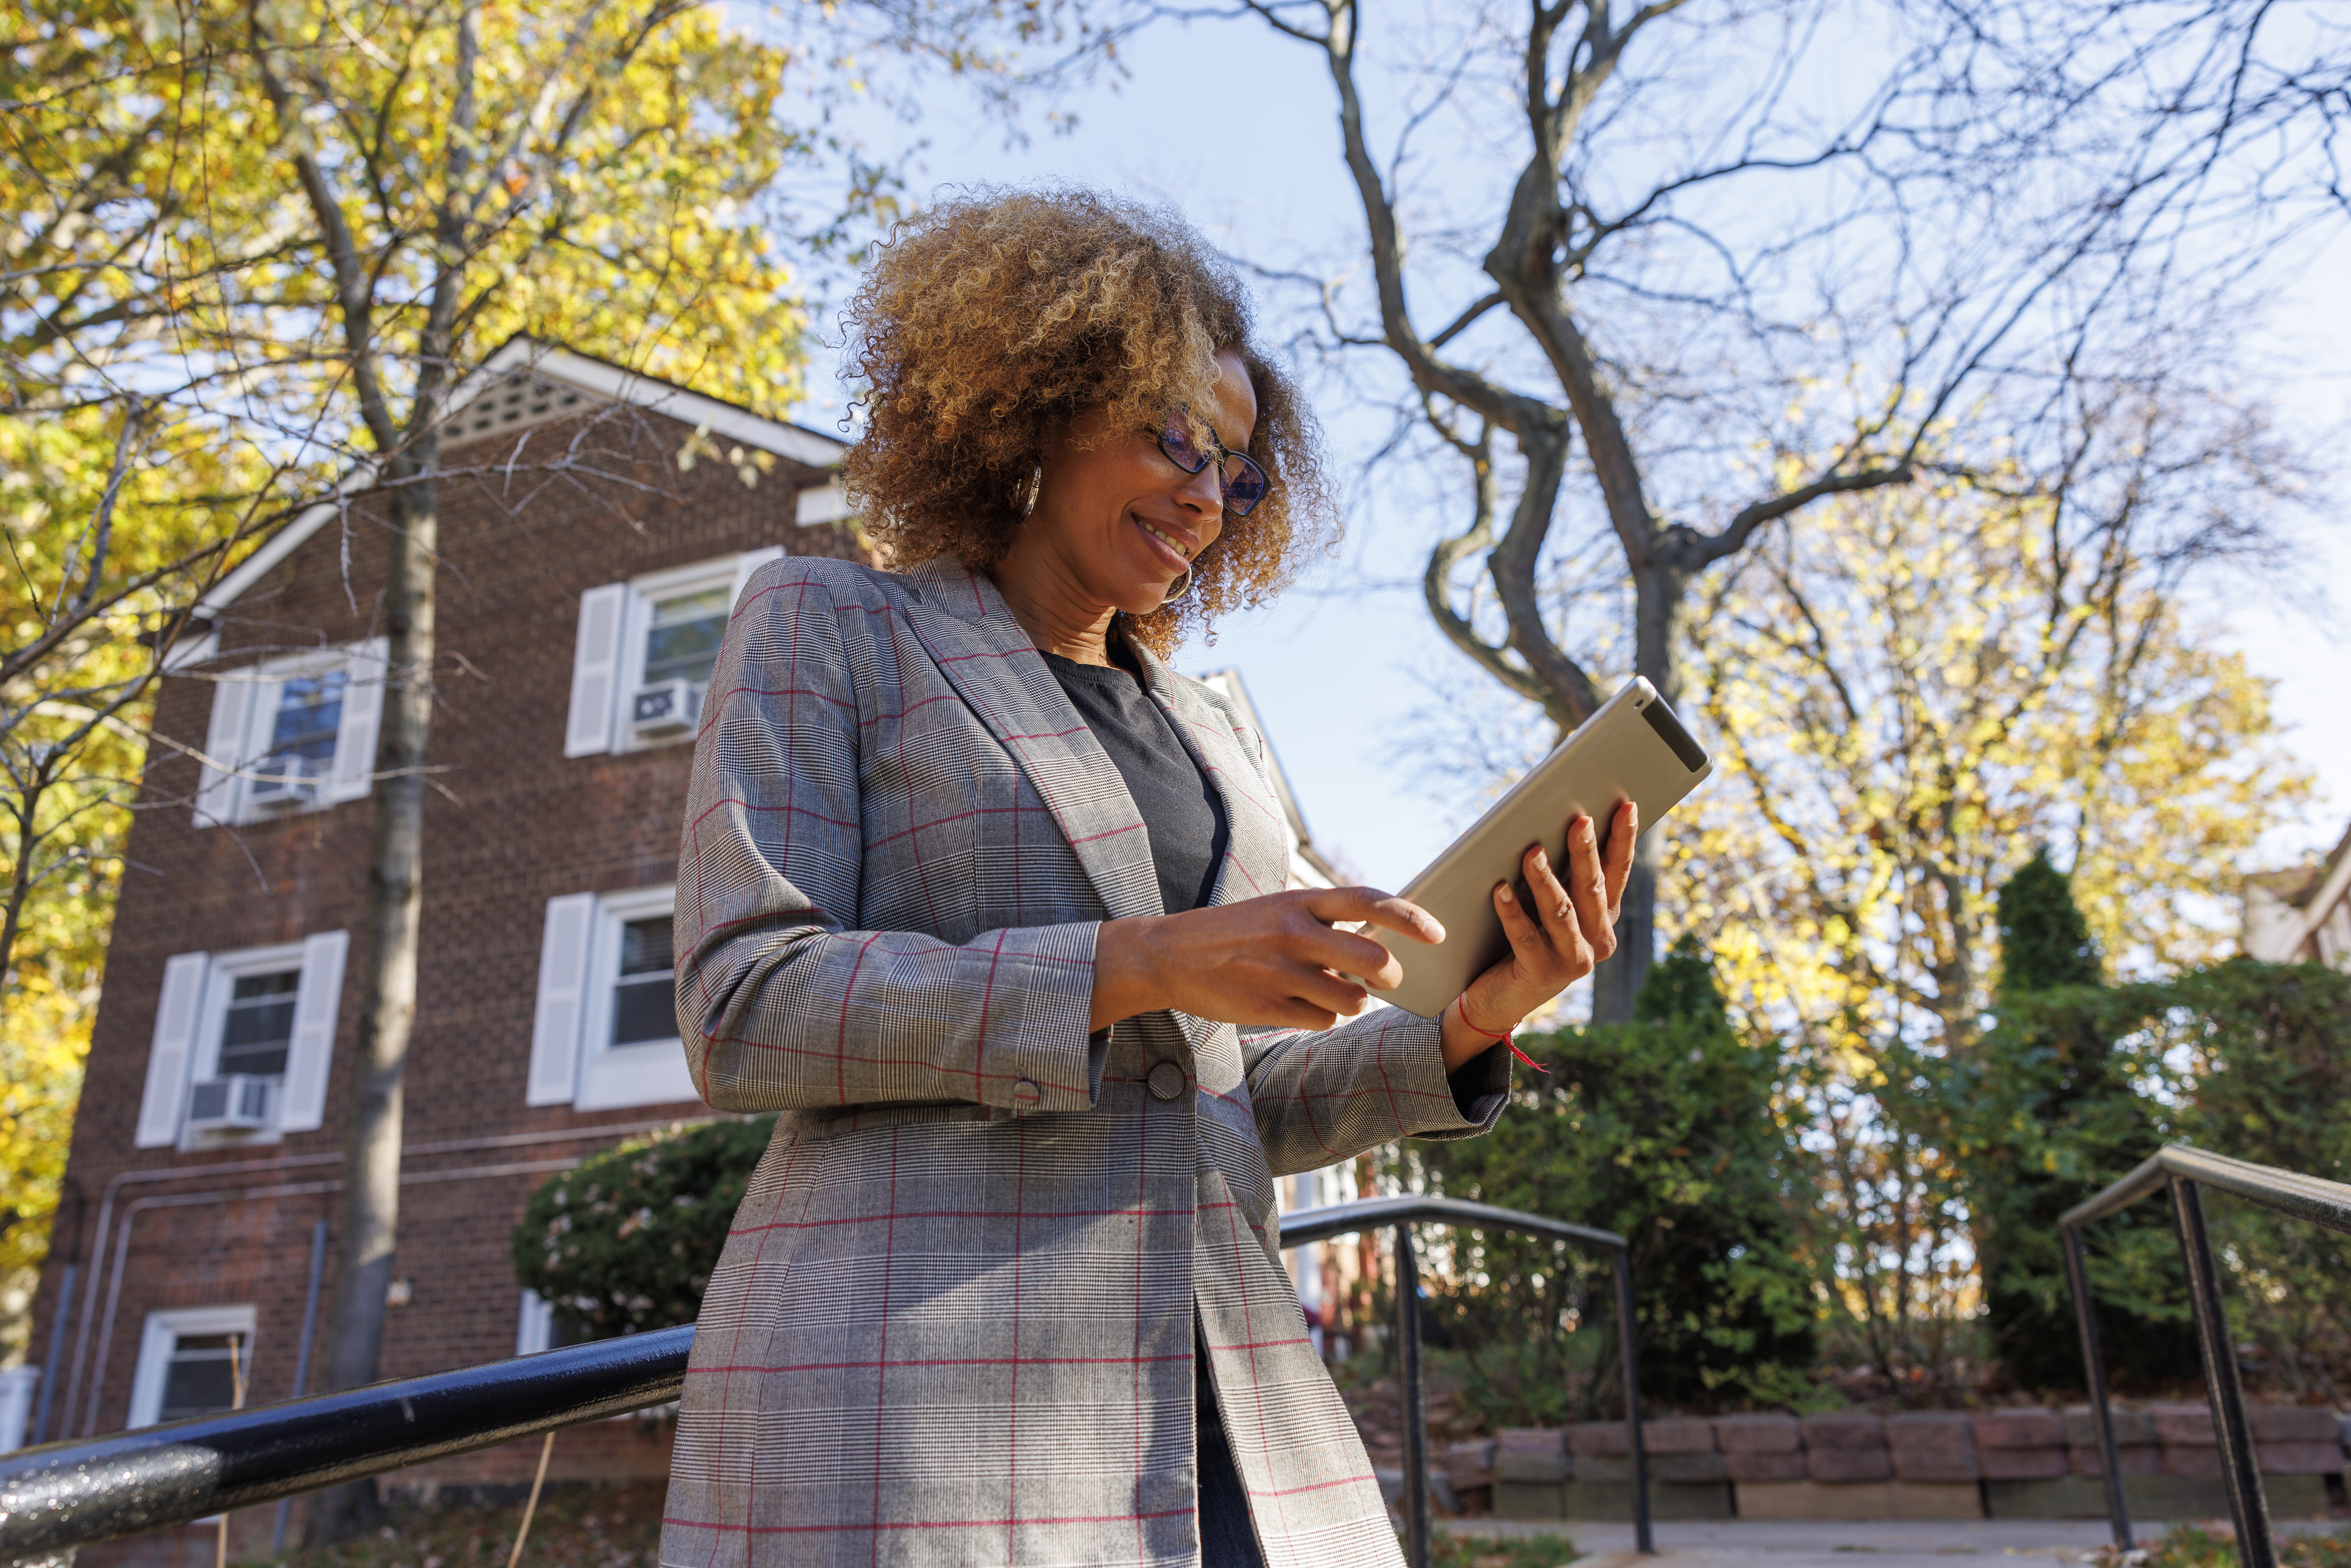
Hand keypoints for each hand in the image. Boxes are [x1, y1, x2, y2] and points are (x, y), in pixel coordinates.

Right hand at [1091, 885, 1443, 1031]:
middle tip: (1386, 977)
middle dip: (1390, 974)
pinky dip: (1321, 1017)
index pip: (1369, 901)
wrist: (1168, 955)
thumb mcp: (1277, 908)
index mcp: (1298, 901)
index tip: (1437, 933)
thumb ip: (1324, 919)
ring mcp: (1282, 973)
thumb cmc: (1233, 932)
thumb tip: (1380, 938)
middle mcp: (1294, 933)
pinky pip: (1323, 1021)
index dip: (1410, 917)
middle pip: (1374, 959)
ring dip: (1351, 1001)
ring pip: (1353, 999)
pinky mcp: (1269, 1007)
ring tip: (1326, 990)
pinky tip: (1296, 1004)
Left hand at [1442, 800, 1637, 1067]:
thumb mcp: (1550, 909)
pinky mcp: (1541, 974)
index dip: (1622, 839)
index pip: (1617, 873)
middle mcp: (1597, 941)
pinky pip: (1526, 937)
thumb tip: (1556, 826)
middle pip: (1591, 889)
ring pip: (1561, 912)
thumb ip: (1561, 878)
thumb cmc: (1526, 941)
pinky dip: (1512, 911)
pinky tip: (1499, 889)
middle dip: (1586, 852)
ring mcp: (1573, 961)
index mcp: (1604, 919)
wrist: (1501, 999)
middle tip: (1579, 819)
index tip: (1626, 805)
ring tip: (1532, 851)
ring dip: (1545, 879)